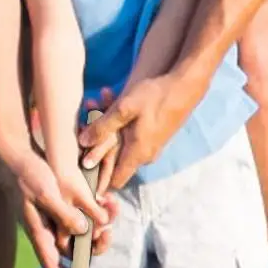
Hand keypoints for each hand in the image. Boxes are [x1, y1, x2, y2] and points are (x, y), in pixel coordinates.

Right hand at [0, 144, 111, 267]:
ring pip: (81, 230)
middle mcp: (48, 228)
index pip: (52, 264)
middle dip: (94, 243)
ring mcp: (53, 216)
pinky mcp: (60, 204)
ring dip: (99, 223)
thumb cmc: (27, 174)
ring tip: (112, 207)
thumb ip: (62, 214)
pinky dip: (95, 209)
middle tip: (108, 232)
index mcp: (40, 232)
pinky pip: (81, 213)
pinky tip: (105, 199)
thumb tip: (82, 232)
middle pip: (73, 248)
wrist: (18, 154)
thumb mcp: (46, 193)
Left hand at [81, 71, 199, 189]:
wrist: (187, 85)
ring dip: (107, 123)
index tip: (81, 159)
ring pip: (120, 141)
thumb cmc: (156, 96)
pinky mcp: (154, 134)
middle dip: (97, 138)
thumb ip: (103, 127)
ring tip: (100, 98)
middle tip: (88, 113)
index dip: (97, 178)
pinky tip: (113, 97)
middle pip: (113, 158)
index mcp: (138, 154)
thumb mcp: (124, 109)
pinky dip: (120, 120)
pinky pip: (130, 132)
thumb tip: (82, 143)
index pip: (114, 181)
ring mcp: (151, 145)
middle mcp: (145, 154)